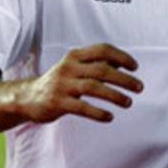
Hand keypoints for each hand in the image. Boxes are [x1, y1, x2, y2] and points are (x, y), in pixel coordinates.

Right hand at [21, 44, 141, 122]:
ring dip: (115, 95)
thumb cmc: (59, 82)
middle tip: (140, 87)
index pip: (102, 50)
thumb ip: (96, 66)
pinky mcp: (57, 103)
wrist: (27, 98)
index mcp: (74, 56)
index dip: (121, 57)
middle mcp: (68, 67)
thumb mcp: (75, 68)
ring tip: (129, 102)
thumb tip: (123, 68)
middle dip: (124, 79)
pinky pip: (82, 107)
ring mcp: (62, 85)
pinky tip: (110, 117)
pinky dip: (98, 112)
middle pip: (102, 69)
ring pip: (93, 87)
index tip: (135, 67)